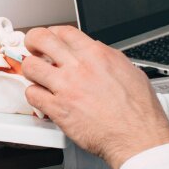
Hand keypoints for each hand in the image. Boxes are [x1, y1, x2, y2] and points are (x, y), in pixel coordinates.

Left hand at [21, 26, 168, 168]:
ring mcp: (66, 87)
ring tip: (37, 76)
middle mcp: (79, 67)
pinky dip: (34, 95)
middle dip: (32, 41)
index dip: (53, 33)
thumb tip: (96, 52)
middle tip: (33, 49)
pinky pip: (32, 94)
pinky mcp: (57, 109)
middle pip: (41, 39)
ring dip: (31, 70)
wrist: (137, 136)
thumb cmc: (139, 111)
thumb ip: (107, 59)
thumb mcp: (129, 72)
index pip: (64, 31)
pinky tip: (42, 98)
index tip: (50, 39)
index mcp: (97, 55)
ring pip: (30, 66)